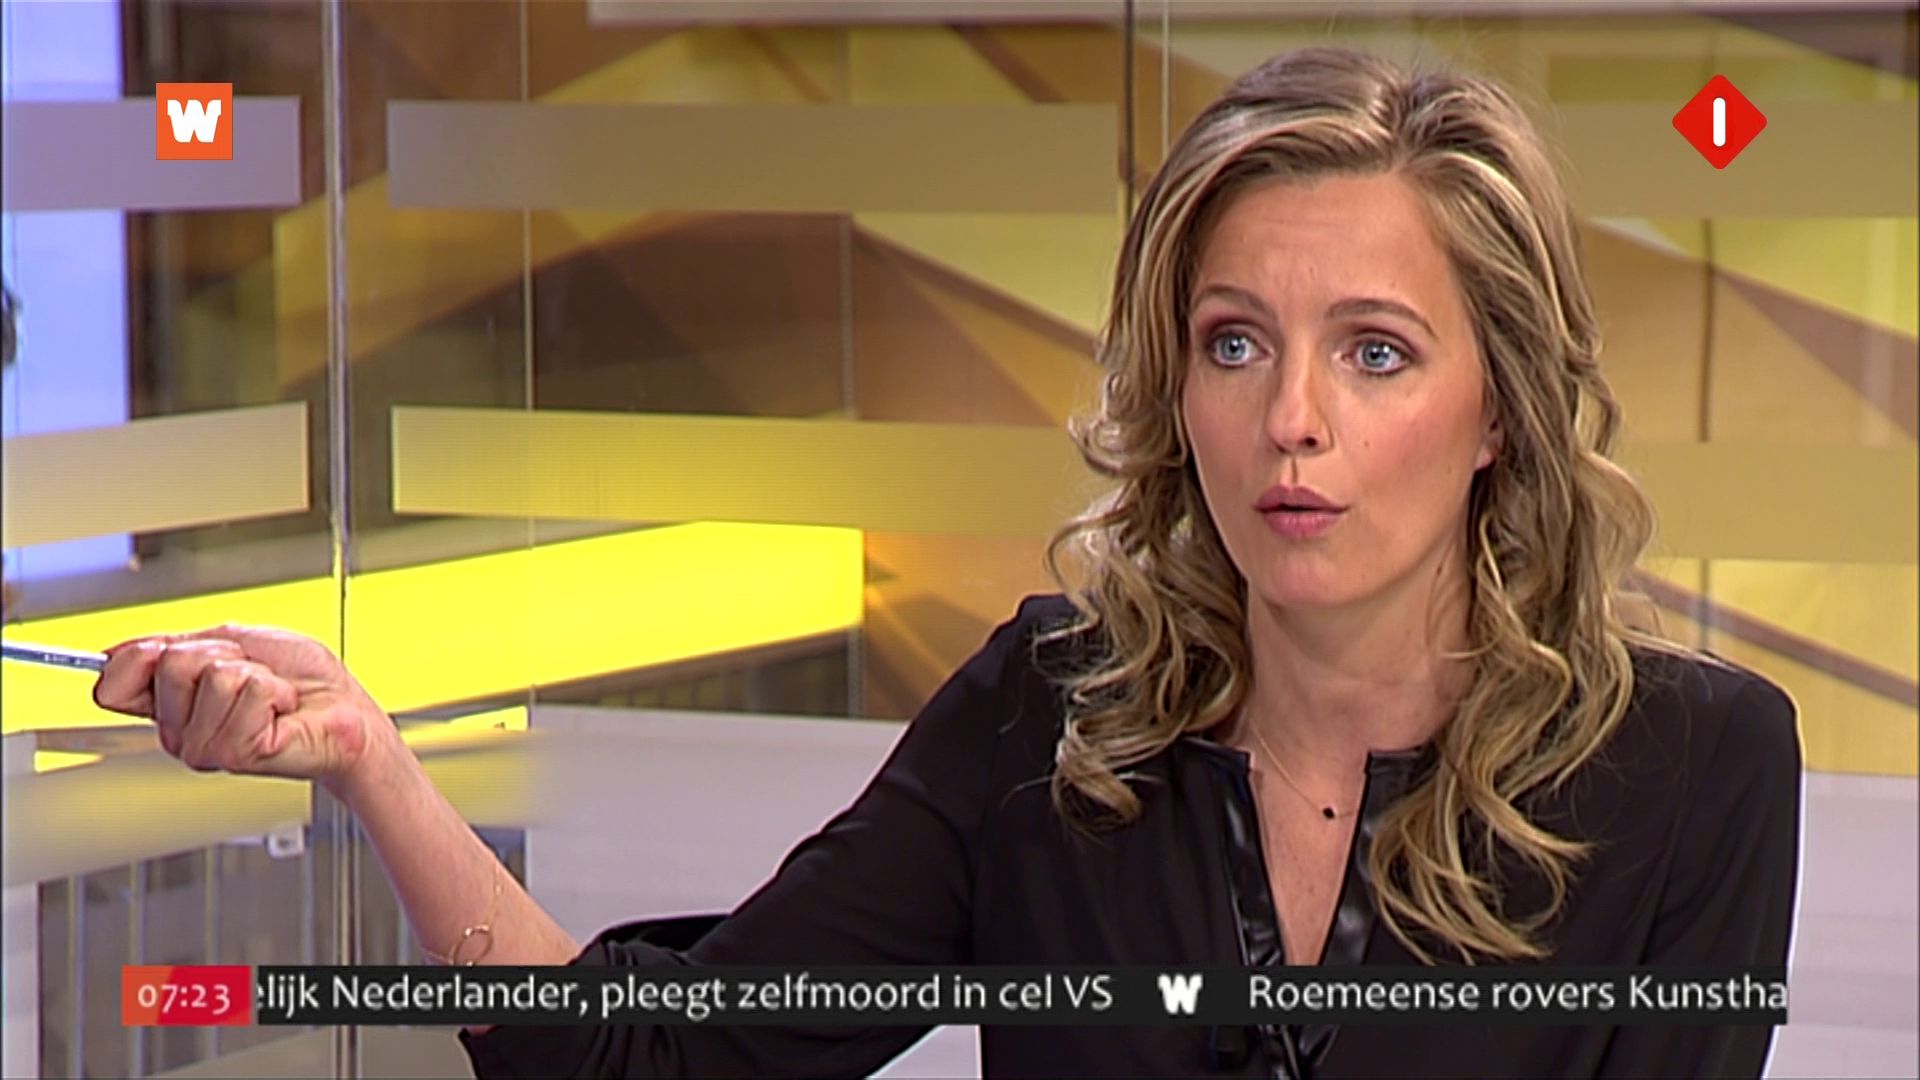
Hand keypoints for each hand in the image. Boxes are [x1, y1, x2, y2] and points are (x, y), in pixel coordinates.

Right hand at [92, 625, 395, 786]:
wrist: (344, 711)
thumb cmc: (301, 680)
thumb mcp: (233, 642)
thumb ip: (173, 645)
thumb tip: (113, 653)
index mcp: (171, 705)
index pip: (110, 684)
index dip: (138, 657)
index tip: (171, 651)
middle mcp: (178, 733)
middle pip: (167, 664)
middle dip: (220, 653)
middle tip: (251, 674)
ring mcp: (202, 748)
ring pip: (211, 675)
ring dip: (253, 671)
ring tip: (271, 694)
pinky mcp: (235, 754)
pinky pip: (247, 691)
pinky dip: (275, 688)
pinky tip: (282, 710)